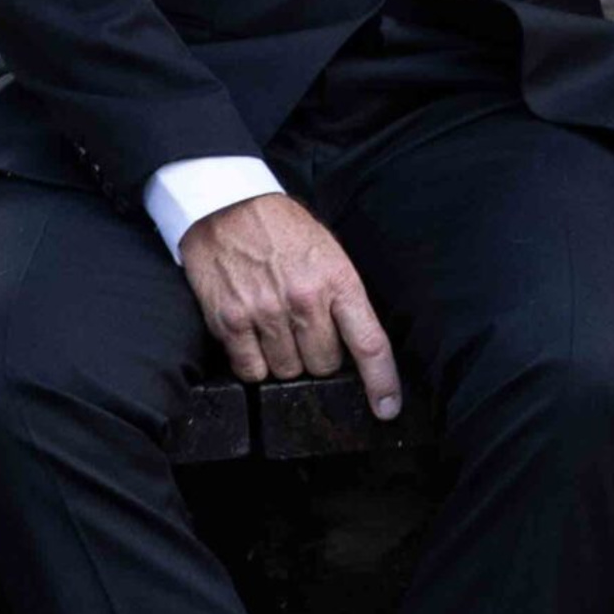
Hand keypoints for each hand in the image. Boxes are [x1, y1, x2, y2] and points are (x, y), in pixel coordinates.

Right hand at [179, 196, 402, 419]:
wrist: (226, 205)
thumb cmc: (283, 230)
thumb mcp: (328, 252)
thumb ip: (342, 297)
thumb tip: (354, 346)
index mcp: (337, 280)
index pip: (369, 343)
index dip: (382, 382)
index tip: (387, 408)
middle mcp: (304, 299)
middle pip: (324, 366)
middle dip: (319, 357)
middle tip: (306, 331)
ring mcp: (265, 312)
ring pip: (287, 372)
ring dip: (286, 360)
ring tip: (277, 327)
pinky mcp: (230, 321)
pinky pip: (251, 370)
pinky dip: (254, 363)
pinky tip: (254, 337)